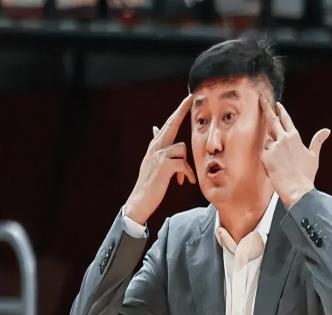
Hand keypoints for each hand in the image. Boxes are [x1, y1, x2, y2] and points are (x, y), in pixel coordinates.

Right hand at [124, 95, 195, 224]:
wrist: (140, 200)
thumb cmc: (151, 182)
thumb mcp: (153, 162)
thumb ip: (157, 146)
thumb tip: (156, 129)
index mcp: (155, 146)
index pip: (168, 124)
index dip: (178, 111)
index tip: (187, 98)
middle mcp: (155, 147)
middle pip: (171, 124)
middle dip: (181, 110)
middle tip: (190, 97)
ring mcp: (158, 155)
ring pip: (182, 148)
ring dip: (186, 164)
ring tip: (182, 177)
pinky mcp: (164, 165)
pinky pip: (183, 163)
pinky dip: (186, 173)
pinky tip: (183, 181)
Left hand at [259, 96, 330, 207]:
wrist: (297, 188)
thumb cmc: (306, 174)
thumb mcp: (313, 156)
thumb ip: (318, 141)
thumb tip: (327, 131)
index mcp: (295, 137)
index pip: (286, 119)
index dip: (281, 111)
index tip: (276, 104)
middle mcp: (283, 138)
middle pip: (272, 121)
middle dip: (266, 109)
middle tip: (261, 100)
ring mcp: (273, 146)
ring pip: (268, 142)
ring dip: (271, 148)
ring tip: (280, 161)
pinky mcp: (265, 156)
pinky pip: (264, 153)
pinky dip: (268, 158)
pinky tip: (274, 166)